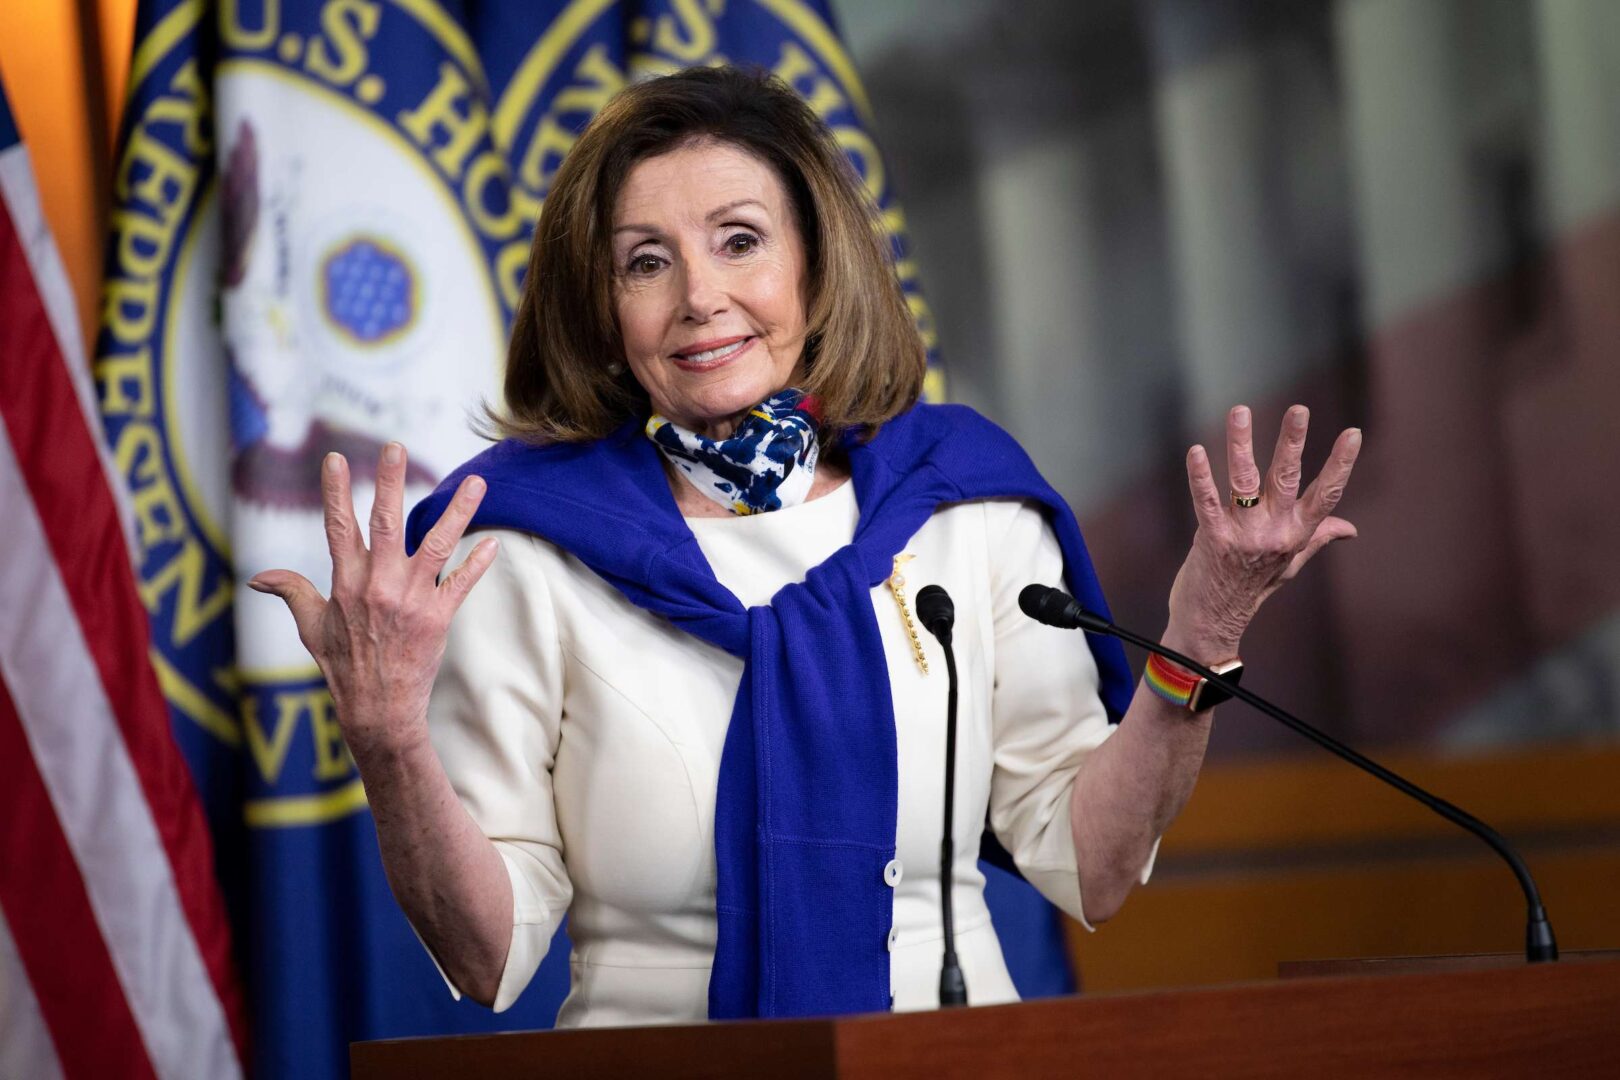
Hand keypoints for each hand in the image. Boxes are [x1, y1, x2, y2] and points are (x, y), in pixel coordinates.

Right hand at [247, 443, 497, 762]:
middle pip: (387, 522)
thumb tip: (259, 576)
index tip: (336, 458)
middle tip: (396, 446)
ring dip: (458, 511)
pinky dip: (478, 563)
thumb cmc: (342, 668)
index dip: (336, 491)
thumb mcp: (311, 628)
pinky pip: (461, 583)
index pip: (338, 526)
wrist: (377, 710)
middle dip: (391, 482)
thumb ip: (291, 592)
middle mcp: (377, 585)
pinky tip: (494, 543)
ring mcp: (410, 600)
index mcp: (345, 582)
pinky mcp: (437, 618)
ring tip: (476, 483)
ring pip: (437, 544)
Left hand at [1168, 405, 1360, 656]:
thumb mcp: (1288, 563)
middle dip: (1292, 442)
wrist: (1213, 622)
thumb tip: (1350, 529)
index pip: (1325, 494)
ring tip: (1240, 412)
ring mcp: (1242, 535)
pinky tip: (1197, 451)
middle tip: (1298, 409)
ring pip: (1243, 481)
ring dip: (1240, 444)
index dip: (1340, 464)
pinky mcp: (1212, 538)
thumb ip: (1316, 537)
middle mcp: (1273, 533)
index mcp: (1296, 534)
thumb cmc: (1251, 587)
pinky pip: (1205, 501)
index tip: (1353, 433)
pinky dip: (1200, 476)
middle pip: (1286, 478)